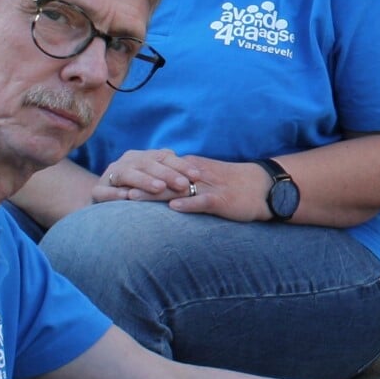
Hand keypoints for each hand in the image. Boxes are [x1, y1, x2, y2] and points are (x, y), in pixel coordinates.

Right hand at [95, 148, 196, 202]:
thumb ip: (174, 176)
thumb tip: (200, 173)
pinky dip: (114, 194)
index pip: (164, 157)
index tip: (198, 176)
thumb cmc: (142, 193)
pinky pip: (103, 191)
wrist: (108, 203)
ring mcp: (110, 175)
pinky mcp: (97, 191)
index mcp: (143, 157)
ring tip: (159, 188)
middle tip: (183, 184)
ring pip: (126, 174)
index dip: (181, 165)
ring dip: (143, 180)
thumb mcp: (159, 183)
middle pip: (148, 163)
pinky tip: (126, 197)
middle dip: (167, 173)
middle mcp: (127, 162)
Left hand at [98, 151, 272, 221]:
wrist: (265, 187)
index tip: (116, 184)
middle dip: (137, 185)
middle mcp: (196, 175)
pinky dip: (187, 204)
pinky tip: (172, 209)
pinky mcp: (221, 199)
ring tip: (132, 199)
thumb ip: (185, 185)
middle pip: (162, 179)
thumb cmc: (235, 187)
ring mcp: (209, 187)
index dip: (138, 179)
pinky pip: (202, 201)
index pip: (160, 172)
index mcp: (191, 170)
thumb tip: (164, 194)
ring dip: (154, 194)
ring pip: (177, 189)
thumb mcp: (207, 183)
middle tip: (114, 191)